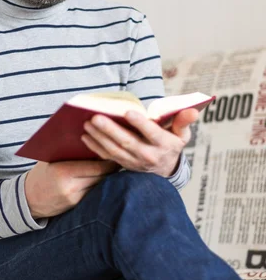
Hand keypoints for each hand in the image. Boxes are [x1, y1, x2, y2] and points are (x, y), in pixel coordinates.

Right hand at [25, 159, 118, 218]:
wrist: (28, 199)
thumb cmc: (41, 173)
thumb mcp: (53, 159)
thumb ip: (71, 152)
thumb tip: (95, 140)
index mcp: (63, 171)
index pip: (95, 166)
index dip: (110, 161)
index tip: (118, 152)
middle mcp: (70, 187)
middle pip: (101, 177)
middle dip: (112, 168)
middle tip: (123, 157)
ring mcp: (74, 198)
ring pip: (99, 185)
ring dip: (108, 177)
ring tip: (117, 166)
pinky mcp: (76, 206)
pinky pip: (94, 193)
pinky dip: (100, 184)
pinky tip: (106, 178)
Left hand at [81, 107, 198, 176]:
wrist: (165, 169)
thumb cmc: (171, 143)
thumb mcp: (181, 134)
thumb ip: (183, 121)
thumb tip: (192, 111)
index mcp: (164, 144)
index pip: (152, 133)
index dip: (140, 124)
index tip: (128, 112)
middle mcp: (148, 155)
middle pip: (127, 142)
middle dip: (110, 130)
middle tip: (96, 117)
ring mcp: (134, 162)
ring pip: (115, 150)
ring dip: (99, 137)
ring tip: (87, 123)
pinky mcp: (123, 165)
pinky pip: (108, 157)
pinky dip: (96, 147)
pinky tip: (86, 136)